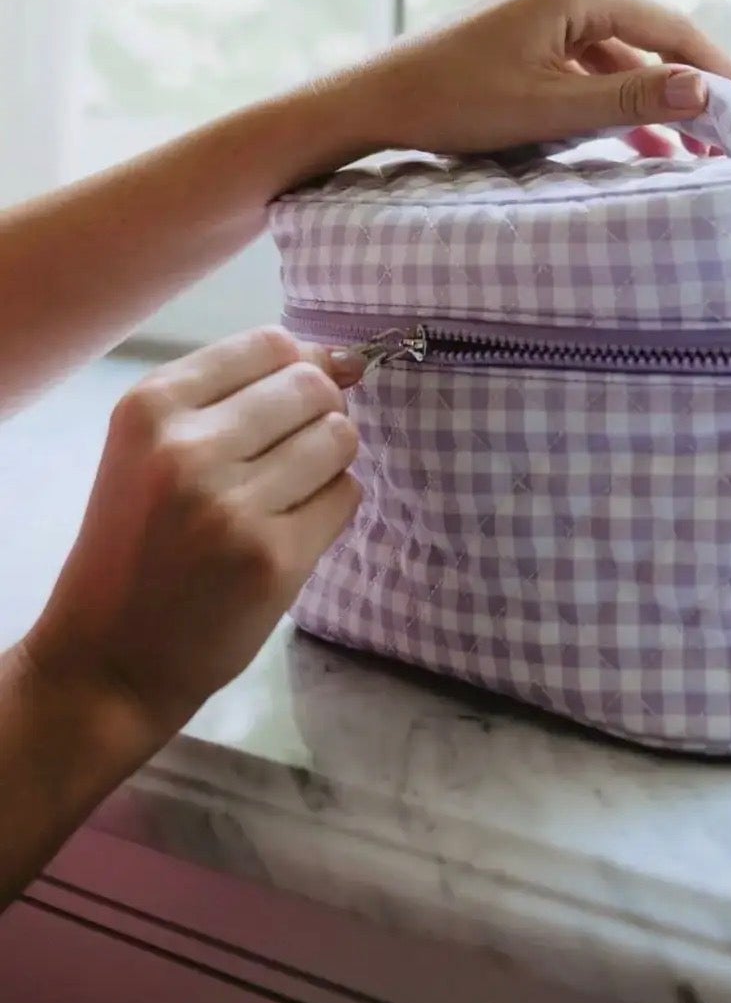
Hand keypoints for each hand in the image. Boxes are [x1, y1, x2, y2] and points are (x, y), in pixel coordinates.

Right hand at [22, 327, 365, 746]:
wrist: (111, 658)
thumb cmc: (137, 544)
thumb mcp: (152, 452)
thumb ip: (233, 396)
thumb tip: (342, 360)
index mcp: (151, 408)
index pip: (269, 344)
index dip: (299, 363)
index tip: (297, 394)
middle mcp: (189, 447)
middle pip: (312, 386)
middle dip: (319, 412)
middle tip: (290, 454)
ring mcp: (234, 504)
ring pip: (339, 438)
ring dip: (330, 460)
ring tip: (288, 493)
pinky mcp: (276, 556)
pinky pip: (347, 495)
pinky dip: (332, 507)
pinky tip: (290, 530)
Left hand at [336, 0, 730, 156]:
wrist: (373, 103)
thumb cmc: (454, 104)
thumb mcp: (551, 109)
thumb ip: (631, 99)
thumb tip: (705, 91)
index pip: (672, 28)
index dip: (720, 71)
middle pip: (652, 38)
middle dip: (692, 89)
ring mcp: (542, 9)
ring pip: (621, 58)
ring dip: (654, 102)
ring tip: (694, 150)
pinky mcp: (525, 36)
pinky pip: (589, 67)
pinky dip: (616, 101)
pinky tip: (640, 140)